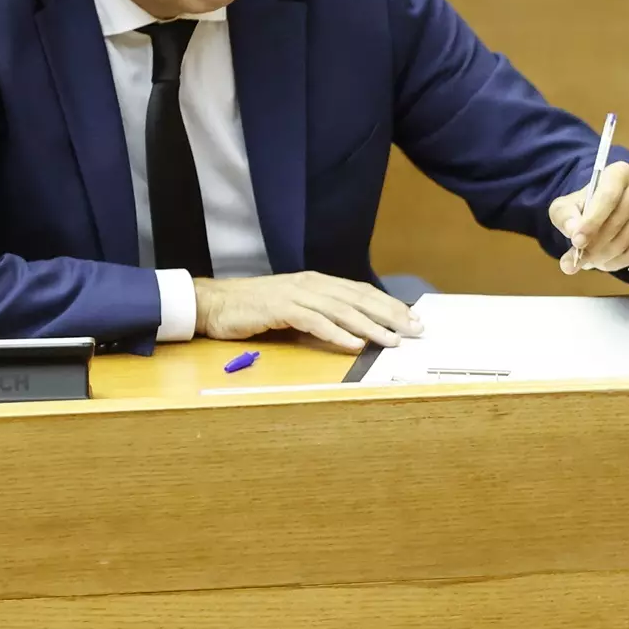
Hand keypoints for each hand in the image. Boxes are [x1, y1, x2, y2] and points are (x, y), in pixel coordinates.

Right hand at [193, 273, 421, 352]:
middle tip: (414, 329)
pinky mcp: (279, 309)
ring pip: (341, 310)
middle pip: (359, 299)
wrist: (214, 304)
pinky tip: (354, 345)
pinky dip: (336, 333)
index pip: (362, 292)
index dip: (389, 305)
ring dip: (370, 326)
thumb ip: (322, 314)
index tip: (413, 319)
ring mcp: (295, 294)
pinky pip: (314, 321)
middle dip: (390, 314)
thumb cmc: (254, 309)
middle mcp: (311, 284)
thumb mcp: (294, 309)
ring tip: (391, 340)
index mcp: (317, 283)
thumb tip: (356, 330)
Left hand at [548, 161, 628, 274]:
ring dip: (608, 254)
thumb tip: (574, 231)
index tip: (577, 242)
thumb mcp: (564, 209)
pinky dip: (624, 260)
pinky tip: (609, 263)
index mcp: (618, 172)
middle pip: (620, 217)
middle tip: (580, 259)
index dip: (592, 221)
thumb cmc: (583, 210)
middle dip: (597, 242)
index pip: (608, 195)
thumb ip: (565, 217)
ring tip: (591, 261)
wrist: (603, 217)